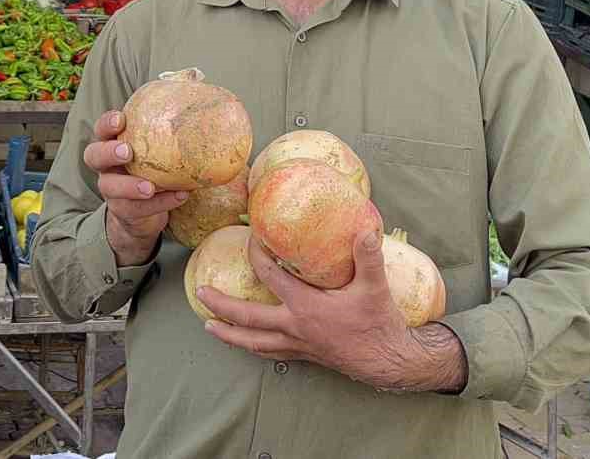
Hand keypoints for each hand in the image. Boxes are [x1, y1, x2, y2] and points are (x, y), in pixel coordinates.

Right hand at [83, 110, 187, 266]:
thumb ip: (170, 119)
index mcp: (113, 144)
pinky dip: (160, 203)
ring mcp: (112, 191)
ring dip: (130, 185)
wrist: (144, 213)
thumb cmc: (153, 168)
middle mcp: (106, 167)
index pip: (101, 130)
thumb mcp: (157, 146)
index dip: (107, 123)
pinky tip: (180, 196)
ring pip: (110, 187)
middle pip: (94, 156)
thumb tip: (197, 79)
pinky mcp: (124, 212)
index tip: (121, 119)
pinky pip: (138, 209)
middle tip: (127, 151)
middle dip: (108, 152)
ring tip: (150, 186)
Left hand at [197, 230, 461, 391]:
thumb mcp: (375, 286)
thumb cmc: (379, 323)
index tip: (249, 237)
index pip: (270, 277)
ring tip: (209, 328)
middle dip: (221, 306)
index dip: (256, 255)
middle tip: (200, 295)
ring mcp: (297, 345)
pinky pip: (271, 352)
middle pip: (248, 318)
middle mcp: (294, 327)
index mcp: (305, 307)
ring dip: (230, 334)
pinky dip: (255, 347)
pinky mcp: (305, 355)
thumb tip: (364, 228)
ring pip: (254, 342)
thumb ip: (368, 257)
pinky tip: (248, 344)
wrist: (389, 362)